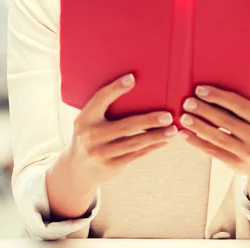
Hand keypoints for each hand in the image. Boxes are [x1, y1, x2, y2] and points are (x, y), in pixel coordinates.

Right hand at [68, 73, 177, 189]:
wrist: (76, 170)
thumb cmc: (90, 135)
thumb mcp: (88, 120)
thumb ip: (103, 107)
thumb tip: (134, 83)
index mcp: (84, 118)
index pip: (100, 99)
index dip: (115, 88)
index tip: (132, 78)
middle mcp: (90, 136)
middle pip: (124, 126)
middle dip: (149, 120)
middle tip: (168, 115)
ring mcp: (100, 153)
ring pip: (134, 143)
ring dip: (156, 136)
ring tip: (173, 129)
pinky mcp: (110, 166)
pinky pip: (135, 155)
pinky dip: (152, 147)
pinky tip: (165, 140)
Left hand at [180, 84, 249, 213]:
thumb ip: (243, 108)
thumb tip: (211, 92)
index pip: (238, 105)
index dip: (217, 96)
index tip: (200, 89)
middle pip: (226, 121)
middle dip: (204, 110)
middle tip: (187, 102)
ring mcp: (248, 153)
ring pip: (218, 137)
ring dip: (198, 126)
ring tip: (183, 117)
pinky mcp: (237, 165)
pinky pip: (214, 151)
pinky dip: (197, 142)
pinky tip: (185, 134)